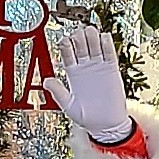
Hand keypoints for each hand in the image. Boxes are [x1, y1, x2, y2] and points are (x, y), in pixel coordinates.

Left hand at [44, 24, 133, 143]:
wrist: (106, 124)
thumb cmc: (87, 117)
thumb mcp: (69, 106)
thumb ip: (58, 92)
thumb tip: (46, 81)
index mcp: (72, 73)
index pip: (66, 51)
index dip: (65, 42)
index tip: (65, 41)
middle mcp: (84, 66)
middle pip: (80, 42)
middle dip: (79, 35)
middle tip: (80, 35)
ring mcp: (98, 66)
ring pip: (94, 43)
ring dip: (92, 35)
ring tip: (91, 34)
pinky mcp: (112, 68)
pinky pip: (109, 51)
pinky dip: (107, 42)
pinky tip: (104, 38)